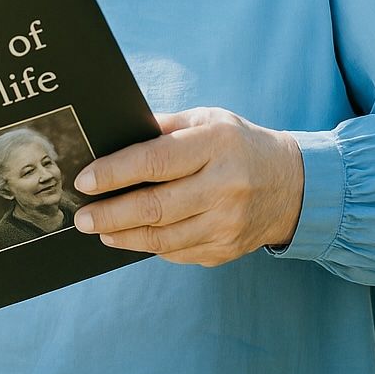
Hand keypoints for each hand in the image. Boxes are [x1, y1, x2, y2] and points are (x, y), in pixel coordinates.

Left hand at [72, 108, 303, 266]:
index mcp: (217, 145)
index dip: (114, 173)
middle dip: (109, 214)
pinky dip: (150, 245)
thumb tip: (113, 138)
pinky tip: (133, 237)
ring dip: (124, 236)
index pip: (155, 161)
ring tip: (101, 229)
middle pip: (154, 207)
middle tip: (82, 217)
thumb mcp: (208, 121)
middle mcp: (225, 186)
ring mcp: (227, 223)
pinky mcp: (226, 250)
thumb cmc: (238, 146)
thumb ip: (163, 127)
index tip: (85, 181)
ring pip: (162, 238)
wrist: (292, 185)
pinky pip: (176, 252)